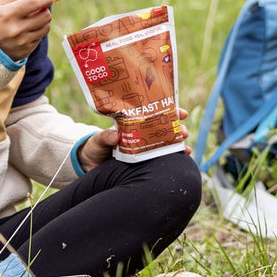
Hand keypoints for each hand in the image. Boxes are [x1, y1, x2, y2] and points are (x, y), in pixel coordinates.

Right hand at [0, 0, 52, 61]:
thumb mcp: (1, 5)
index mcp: (7, 15)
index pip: (34, 2)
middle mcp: (15, 30)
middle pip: (45, 15)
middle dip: (44, 10)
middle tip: (36, 10)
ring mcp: (21, 43)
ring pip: (46, 27)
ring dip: (41, 22)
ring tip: (29, 22)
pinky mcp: (25, 52)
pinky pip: (39, 38)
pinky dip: (35, 33)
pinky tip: (23, 33)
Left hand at [78, 109, 192, 169]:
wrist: (90, 165)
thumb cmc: (95, 147)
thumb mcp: (98, 140)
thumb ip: (104, 137)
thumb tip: (115, 135)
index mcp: (133, 124)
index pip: (154, 114)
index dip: (169, 111)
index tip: (181, 112)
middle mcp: (142, 135)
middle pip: (164, 129)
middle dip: (177, 129)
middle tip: (184, 132)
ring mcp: (144, 149)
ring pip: (165, 144)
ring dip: (177, 145)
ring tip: (186, 148)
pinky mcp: (143, 163)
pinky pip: (160, 160)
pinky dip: (172, 160)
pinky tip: (182, 163)